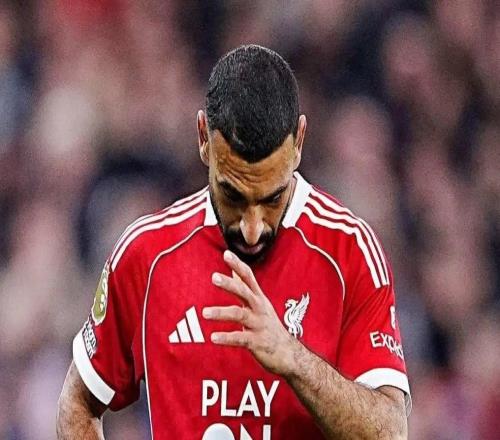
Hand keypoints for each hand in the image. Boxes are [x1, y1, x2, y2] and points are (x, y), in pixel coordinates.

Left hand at [203, 250, 299, 375]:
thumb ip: (246, 288)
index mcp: (259, 298)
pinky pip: (240, 339)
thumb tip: (234, 271)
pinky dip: (226, 337)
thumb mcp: (260, 304)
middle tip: (214, 277)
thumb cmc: (269, 326)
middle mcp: (259, 308)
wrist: (288, 354)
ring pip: (239, 315)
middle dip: (229, 284)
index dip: (238, 265)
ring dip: (221, 312)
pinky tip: (213, 337)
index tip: (226, 254)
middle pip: (244, 292)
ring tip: (204, 313)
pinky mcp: (256, 342)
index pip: (248, 277)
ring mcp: (258, 325)